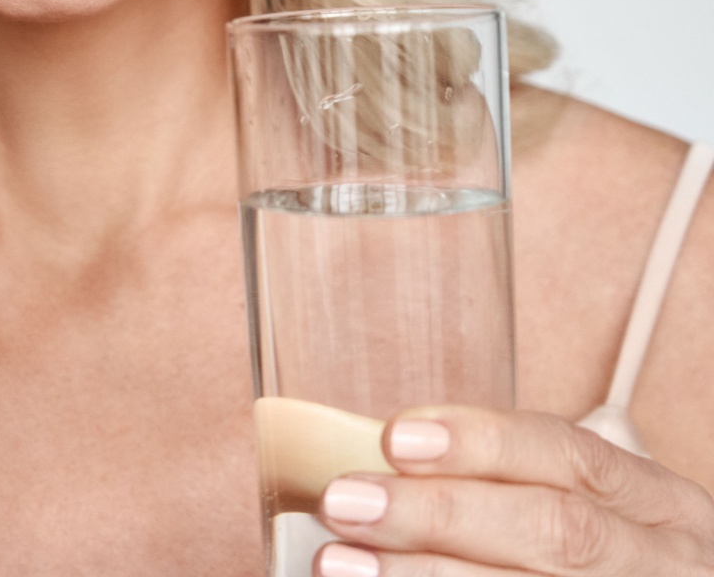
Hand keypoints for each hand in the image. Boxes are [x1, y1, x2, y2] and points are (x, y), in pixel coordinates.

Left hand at [313, 406, 713, 575]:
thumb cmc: (590, 551)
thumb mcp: (578, 505)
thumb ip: (500, 481)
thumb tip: (382, 459)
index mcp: (655, 504)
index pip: (569, 454)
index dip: (482, 443)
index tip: (395, 437)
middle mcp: (662, 564)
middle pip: (552, 530)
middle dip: (439, 513)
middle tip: (344, 502)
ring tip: (339, 563)